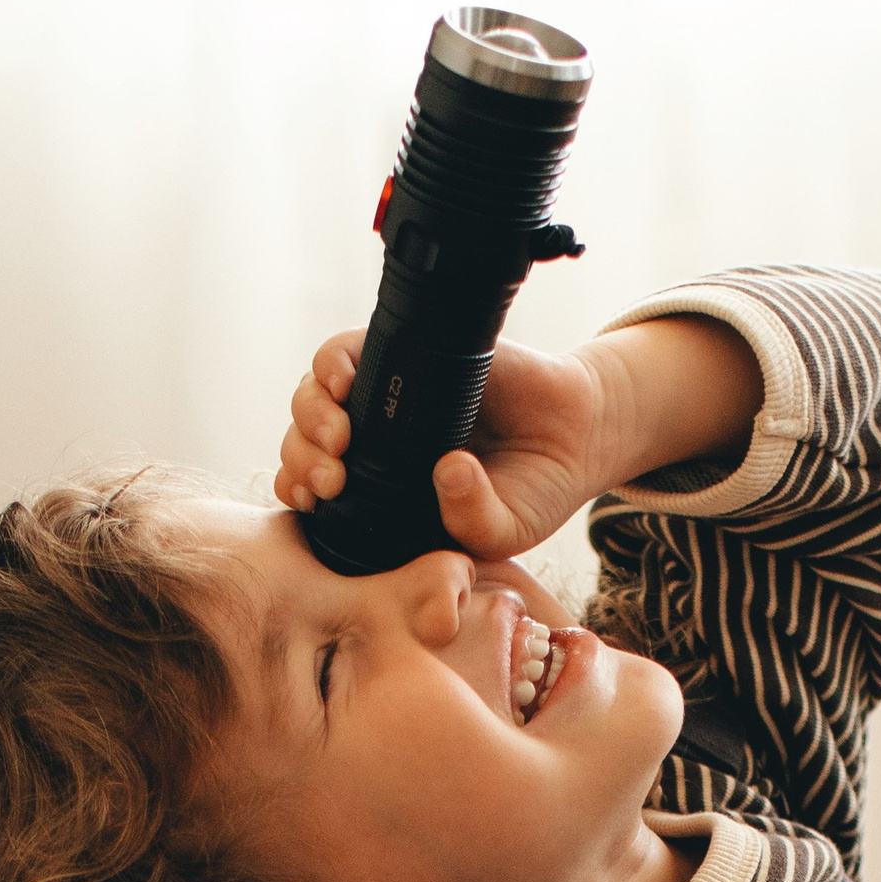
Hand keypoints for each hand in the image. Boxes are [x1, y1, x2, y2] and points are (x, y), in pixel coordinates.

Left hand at [276, 328, 618, 559]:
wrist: (578, 433)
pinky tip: (342, 383)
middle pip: (306, 446)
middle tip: (331, 481)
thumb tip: (446, 468)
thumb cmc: (536, 489)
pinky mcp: (408, 356)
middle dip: (303, 461)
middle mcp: (377, 445)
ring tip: (339, 441)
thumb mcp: (504, 530)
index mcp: (384, 493)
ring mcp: (389, 400)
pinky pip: (347, 351)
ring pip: (314, 399)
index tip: (316, 503)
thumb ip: (472, 519)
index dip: (302, 493)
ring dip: (312, 418)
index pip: (317, 494)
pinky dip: (333, 364)